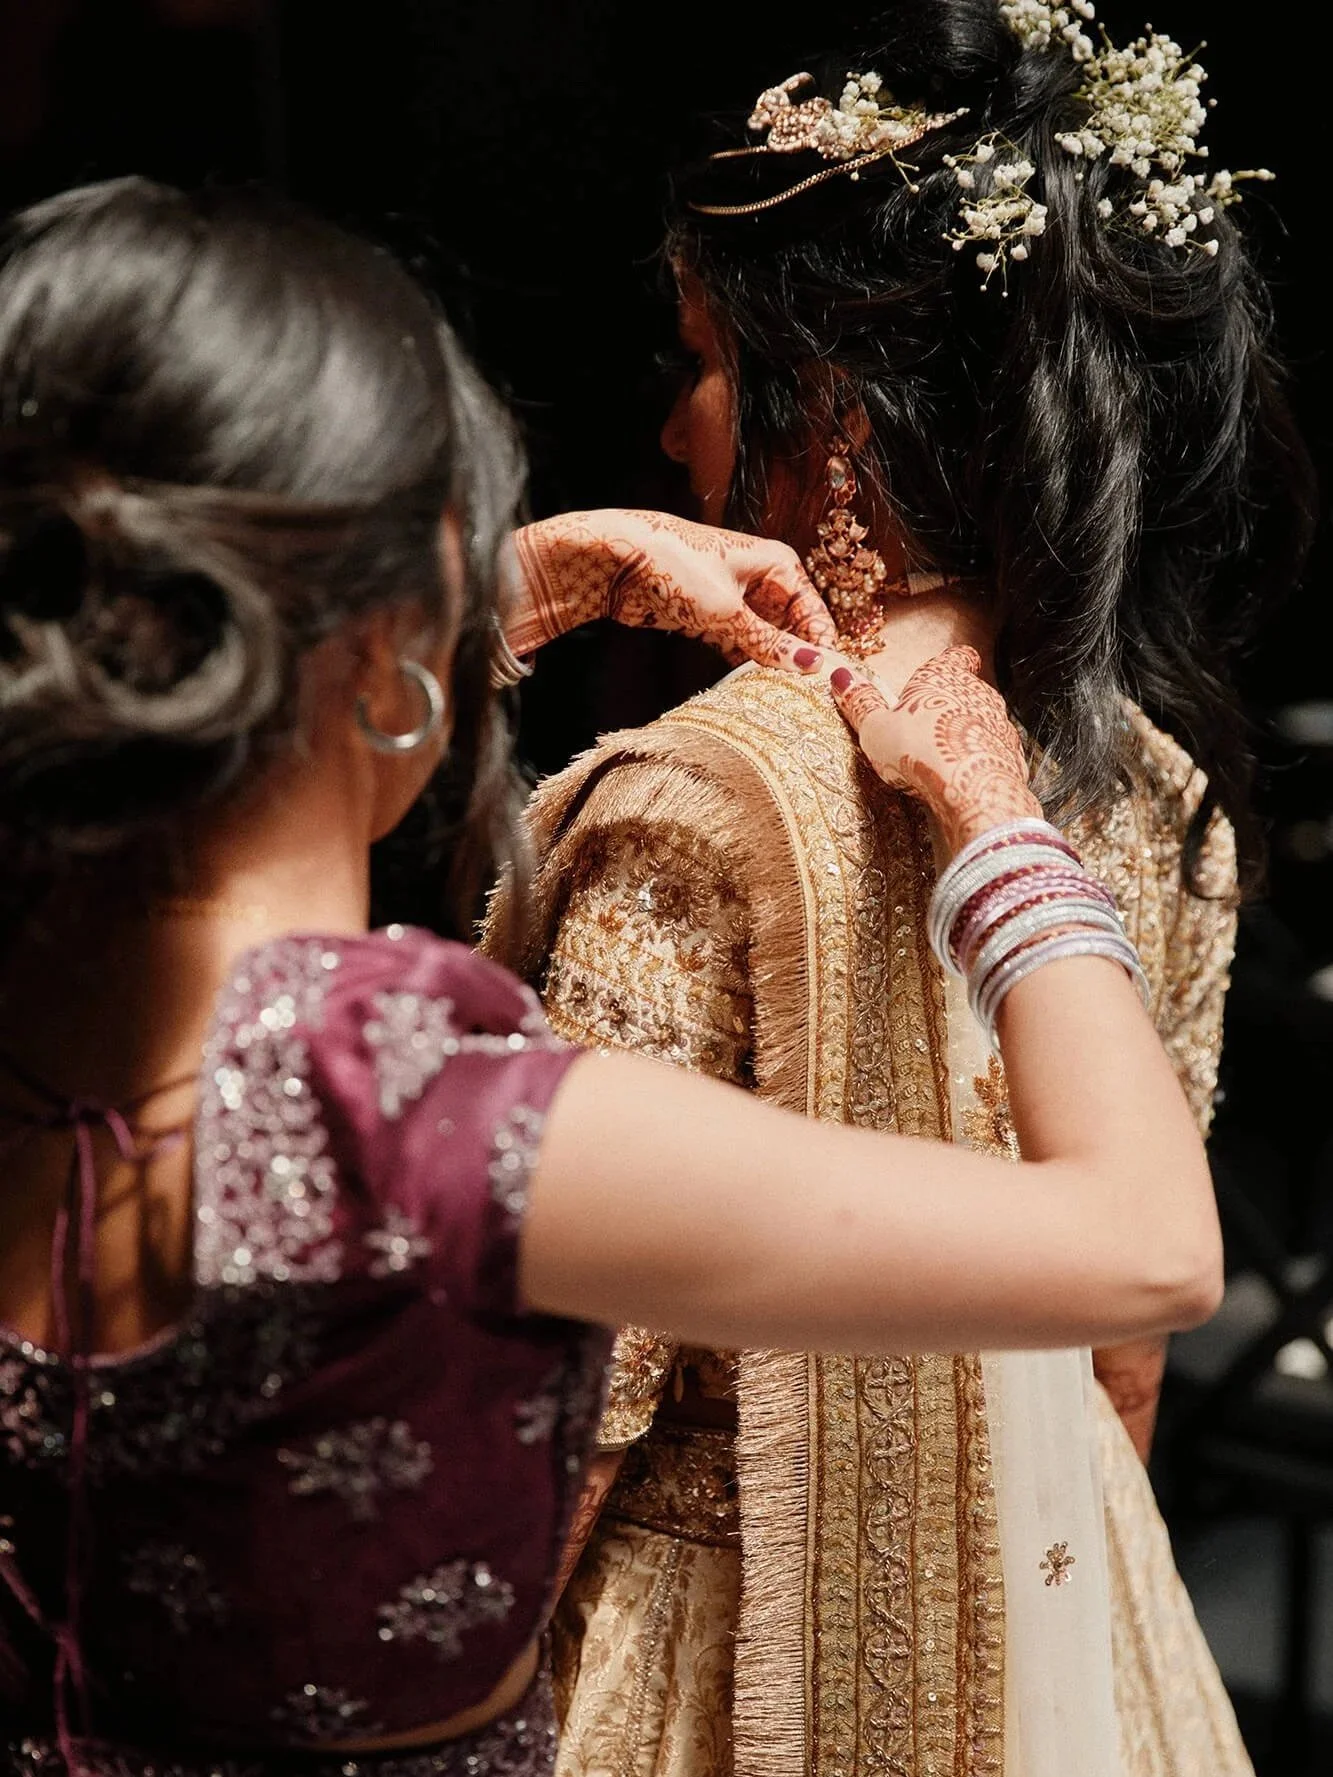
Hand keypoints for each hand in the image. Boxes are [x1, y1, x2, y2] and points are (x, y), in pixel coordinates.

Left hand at [508, 509, 836, 670]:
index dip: (823, 649)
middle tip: (809, 700)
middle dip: (798, 661)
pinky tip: (753, 691)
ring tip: (785, 702)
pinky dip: (745, 666)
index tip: (831, 686)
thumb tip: (812, 668)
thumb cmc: (676, 568)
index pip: (814, 613)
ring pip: (767, 641)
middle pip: (794, 629)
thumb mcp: (728, 611)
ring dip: (771, 667)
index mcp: (779, 565)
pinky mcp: (713, 619)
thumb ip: (769, 643)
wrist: (617, 560)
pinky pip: (741, 647)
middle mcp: (763, 580)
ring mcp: (738, 601)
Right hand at [828, 646, 1040, 852]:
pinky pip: (994, 754)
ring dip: (966, 736)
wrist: (971, 789)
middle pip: (969, 690)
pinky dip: (980, 763)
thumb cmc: (917, 750)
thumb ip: (860, 703)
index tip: (940, 673)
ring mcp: (1000, 724)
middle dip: (951, 706)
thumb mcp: (876, 728)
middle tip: (924, 729)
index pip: (956, 656)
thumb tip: (841, 677)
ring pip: (983, 723)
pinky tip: (962, 781)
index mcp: (944, 675)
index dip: (950, 663)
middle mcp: (979, 692)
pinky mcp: (1013, 756)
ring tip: (941, 762)